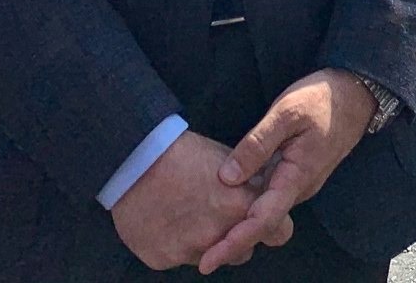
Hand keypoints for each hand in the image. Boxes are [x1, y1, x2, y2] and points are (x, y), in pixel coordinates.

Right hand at [112, 130, 290, 270]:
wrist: (136, 162)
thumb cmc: (186, 155)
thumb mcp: (229, 161)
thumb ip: (251, 185)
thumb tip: (266, 194)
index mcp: (241, 206)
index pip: (280, 232)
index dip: (274, 225)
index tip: (266, 218)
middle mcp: (219, 235)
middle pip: (245, 250)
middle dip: (239, 236)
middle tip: (222, 214)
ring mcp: (190, 251)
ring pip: (214, 258)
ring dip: (211, 244)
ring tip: (194, 215)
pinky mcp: (164, 260)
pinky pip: (182, 258)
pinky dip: (180, 244)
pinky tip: (172, 220)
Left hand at [196, 69, 375, 273]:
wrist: (356, 92)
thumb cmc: (321, 98)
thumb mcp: (286, 112)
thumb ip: (257, 144)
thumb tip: (227, 178)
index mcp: (297, 176)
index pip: (263, 220)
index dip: (234, 242)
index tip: (207, 263)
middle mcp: (299, 187)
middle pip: (263, 223)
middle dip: (233, 239)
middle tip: (200, 251)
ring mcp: (300, 182)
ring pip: (267, 210)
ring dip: (241, 222)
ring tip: (210, 228)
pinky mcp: (298, 173)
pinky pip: (272, 195)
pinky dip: (251, 203)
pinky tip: (232, 196)